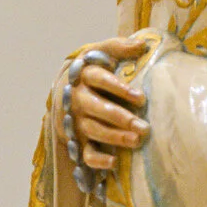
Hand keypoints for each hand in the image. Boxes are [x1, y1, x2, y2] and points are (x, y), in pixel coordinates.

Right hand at [56, 35, 150, 171]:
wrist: (64, 92)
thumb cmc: (91, 71)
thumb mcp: (100, 53)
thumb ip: (118, 47)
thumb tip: (142, 44)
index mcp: (84, 76)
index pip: (100, 80)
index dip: (119, 89)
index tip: (140, 98)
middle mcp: (78, 99)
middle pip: (97, 108)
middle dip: (120, 117)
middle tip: (143, 126)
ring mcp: (77, 120)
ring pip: (93, 129)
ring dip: (114, 137)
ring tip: (136, 140)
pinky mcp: (77, 139)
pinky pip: (85, 153)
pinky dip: (97, 160)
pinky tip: (114, 162)